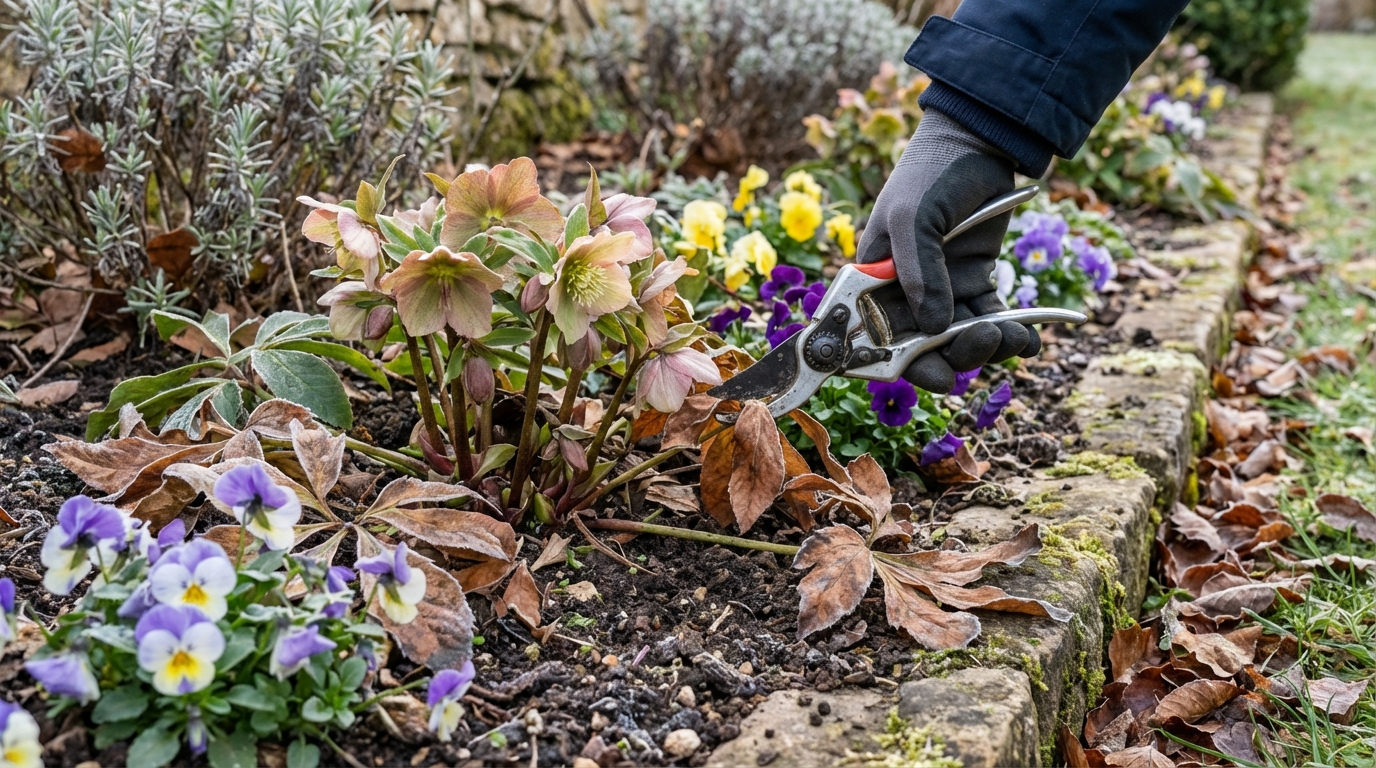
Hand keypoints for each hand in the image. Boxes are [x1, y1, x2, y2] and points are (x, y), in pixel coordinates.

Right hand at [855, 109, 1040, 392]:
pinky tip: (1029, 337)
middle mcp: (904, 290)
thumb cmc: (932, 172)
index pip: (874, 334)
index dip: (897, 362)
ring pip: (959, 337)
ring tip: (1014, 337)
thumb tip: (934, 330)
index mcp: (873, 278)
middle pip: (922, 345)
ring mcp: (942, 286)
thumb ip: (920, 275)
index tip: (933, 375)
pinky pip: (990, 317)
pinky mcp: (976, 279)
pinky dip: (1010, 332)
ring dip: (987, 346)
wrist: (981, 139)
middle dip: (954, 356)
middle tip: (983, 343)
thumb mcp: (914, 218)